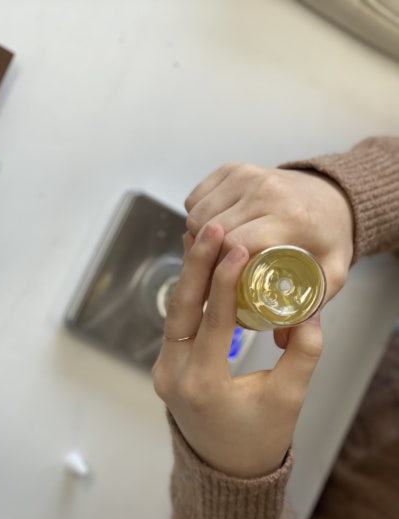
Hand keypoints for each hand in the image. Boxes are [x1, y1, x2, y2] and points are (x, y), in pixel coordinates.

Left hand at [152, 224, 322, 477]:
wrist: (225, 467)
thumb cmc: (258, 436)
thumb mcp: (288, 398)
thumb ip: (302, 353)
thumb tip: (310, 308)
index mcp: (203, 385)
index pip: (213, 323)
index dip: (225, 283)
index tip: (237, 247)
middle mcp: (174, 374)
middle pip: (181, 308)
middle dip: (196, 265)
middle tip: (212, 228)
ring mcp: (164, 367)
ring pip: (175, 311)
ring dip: (190, 274)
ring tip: (203, 237)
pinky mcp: (166, 363)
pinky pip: (176, 321)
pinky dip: (189, 293)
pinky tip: (200, 266)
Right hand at [184, 163, 353, 302]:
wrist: (332, 197)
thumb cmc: (325, 238)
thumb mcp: (329, 275)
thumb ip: (308, 308)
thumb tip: (281, 341)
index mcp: (289, 217)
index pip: (232, 245)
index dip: (220, 270)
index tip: (221, 287)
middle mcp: (265, 190)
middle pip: (209, 231)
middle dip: (206, 258)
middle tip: (215, 275)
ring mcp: (246, 174)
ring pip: (195, 214)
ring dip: (198, 237)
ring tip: (215, 253)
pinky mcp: (231, 168)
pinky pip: (195, 198)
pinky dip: (196, 216)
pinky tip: (214, 228)